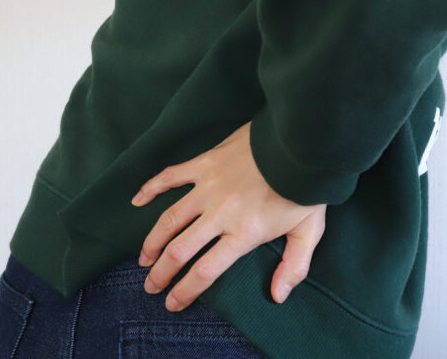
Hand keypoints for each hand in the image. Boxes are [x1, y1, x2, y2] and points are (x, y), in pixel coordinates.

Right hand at [130, 120, 327, 311]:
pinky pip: (171, 176)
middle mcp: (220, 214)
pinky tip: (137, 200)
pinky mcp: (205, 162)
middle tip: (149, 285)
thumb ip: (294, 266)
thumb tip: (278, 296)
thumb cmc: (308, 187)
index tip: (172, 303)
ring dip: (152, 241)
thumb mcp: (309, 231)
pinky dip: (151, 188)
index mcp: (243, 233)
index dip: (184, 291)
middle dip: (160, 272)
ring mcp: (209, 187)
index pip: (204, 271)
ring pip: (169, 219)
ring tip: (143, 257)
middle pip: (179, 250)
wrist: (302, 142)